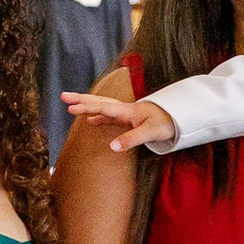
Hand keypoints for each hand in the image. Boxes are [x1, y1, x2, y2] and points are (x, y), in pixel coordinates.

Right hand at [62, 90, 176, 152]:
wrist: (180, 117)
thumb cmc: (166, 123)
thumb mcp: (150, 133)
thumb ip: (131, 139)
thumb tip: (111, 146)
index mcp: (127, 111)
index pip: (103, 107)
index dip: (87, 107)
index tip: (71, 107)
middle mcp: (124, 109)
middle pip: (99, 101)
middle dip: (81, 99)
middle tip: (63, 96)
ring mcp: (126, 113)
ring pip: (102, 106)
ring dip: (87, 105)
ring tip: (71, 105)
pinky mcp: (129, 119)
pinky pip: (109, 115)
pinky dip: (98, 116)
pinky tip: (90, 121)